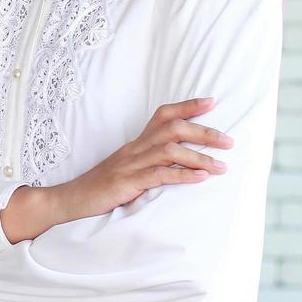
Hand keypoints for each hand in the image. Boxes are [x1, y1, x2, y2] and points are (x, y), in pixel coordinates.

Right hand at [55, 97, 232, 222]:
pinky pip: (158, 175)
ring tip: (222, 166)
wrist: (71, 200)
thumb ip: (151, 162)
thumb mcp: (128, 169)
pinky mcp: (127, 183)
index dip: (188, 106)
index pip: (163, 115)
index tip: (212, 101)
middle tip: (229, 141)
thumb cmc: (103, 187)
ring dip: (200, 156)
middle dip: (204, 131)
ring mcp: (130, 165)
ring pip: (169, 150)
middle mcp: (135, 148)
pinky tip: (201, 179)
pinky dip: (183, 175)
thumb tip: (180, 161)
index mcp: (136, 143)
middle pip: (172, 128)